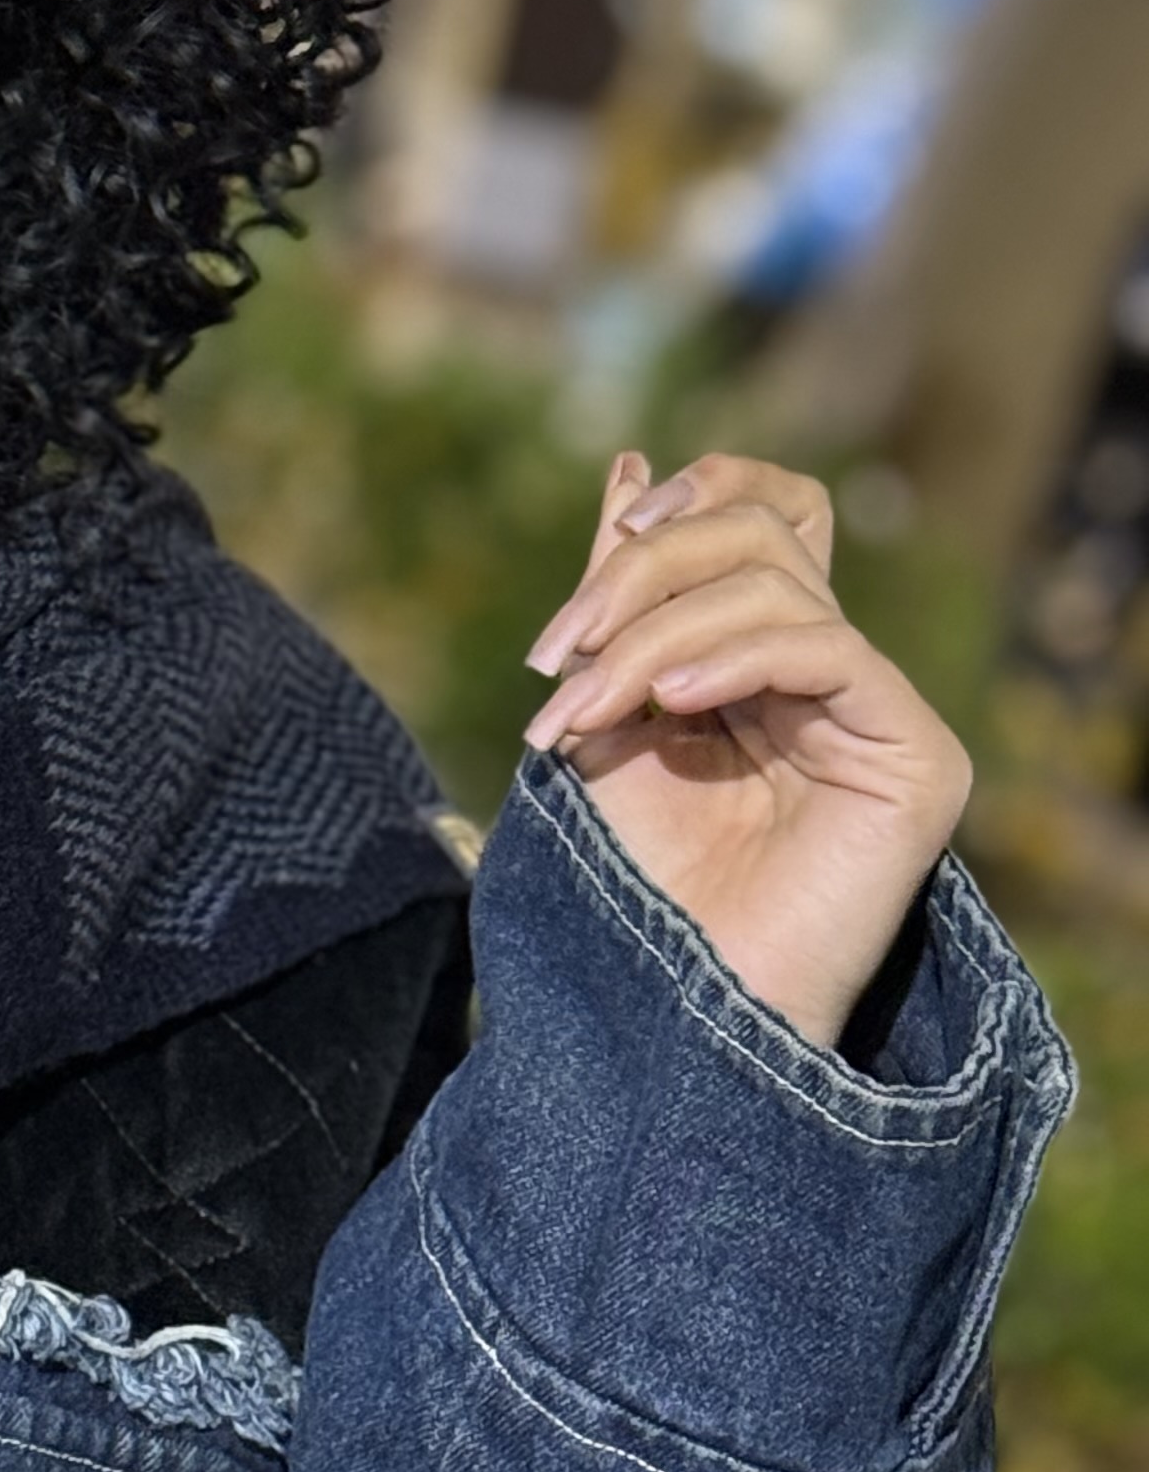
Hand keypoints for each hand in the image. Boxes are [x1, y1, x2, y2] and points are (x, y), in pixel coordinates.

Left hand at [520, 450, 972, 1050]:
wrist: (678, 1007)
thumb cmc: (639, 878)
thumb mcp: (606, 709)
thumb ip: (622, 597)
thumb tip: (631, 464)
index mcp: (761, 650)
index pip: (766, 508)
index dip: (696, 493)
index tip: (611, 539)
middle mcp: (830, 669)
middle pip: (756, 531)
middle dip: (634, 577)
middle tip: (554, 659)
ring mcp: (877, 710)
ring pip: (777, 582)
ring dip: (649, 636)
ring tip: (580, 714)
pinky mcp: (915, 756)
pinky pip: (830, 648)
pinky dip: (734, 656)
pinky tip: (670, 706)